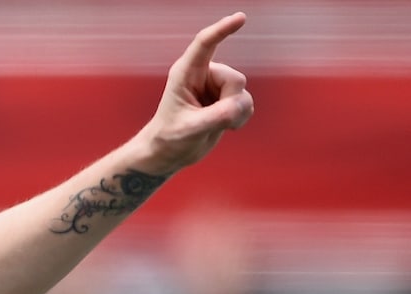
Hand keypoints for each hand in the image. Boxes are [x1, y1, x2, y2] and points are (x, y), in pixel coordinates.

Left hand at [138, 12, 254, 172]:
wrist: (169, 152)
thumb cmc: (169, 138)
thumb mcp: (188, 129)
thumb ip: (214, 117)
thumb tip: (238, 107)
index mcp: (185, 73)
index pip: (205, 44)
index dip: (222, 29)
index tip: (240, 18)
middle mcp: (204, 75)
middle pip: (235, 79)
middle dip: (229, 103)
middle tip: (208, 120)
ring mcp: (218, 86)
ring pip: (243, 93)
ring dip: (235, 113)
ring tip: (212, 124)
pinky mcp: (228, 99)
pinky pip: (247, 104)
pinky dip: (240, 118)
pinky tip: (225, 126)